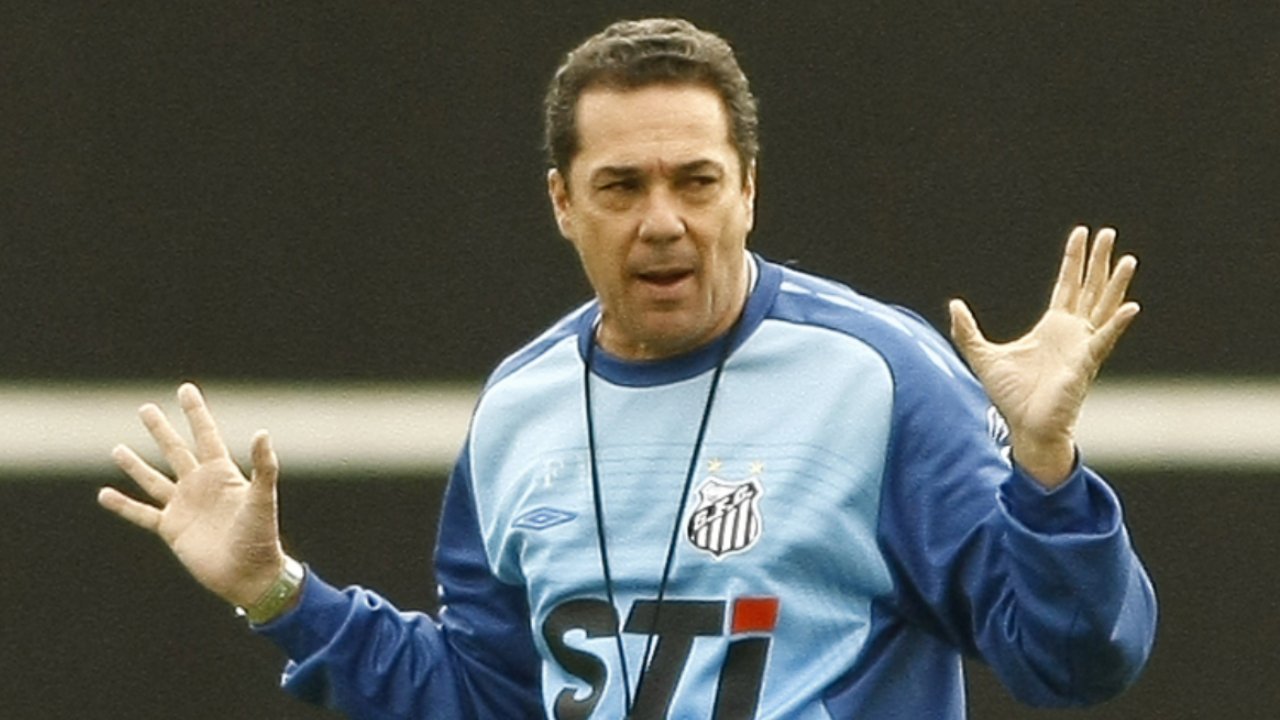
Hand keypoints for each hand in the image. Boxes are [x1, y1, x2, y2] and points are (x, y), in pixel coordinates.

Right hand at [98, 383, 285, 607]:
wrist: (249, 574)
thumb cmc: (261, 536)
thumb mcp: (262, 498)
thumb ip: (262, 467)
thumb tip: (262, 432)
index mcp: (222, 474)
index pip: (206, 435)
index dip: (196, 413)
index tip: (185, 389)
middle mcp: (200, 486)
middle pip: (176, 450)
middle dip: (161, 429)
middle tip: (145, 407)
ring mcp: (184, 507)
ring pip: (154, 479)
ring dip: (136, 464)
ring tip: (117, 448)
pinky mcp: (172, 529)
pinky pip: (142, 513)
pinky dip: (123, 504)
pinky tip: (105, 494)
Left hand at [948, 226, 1139, 487]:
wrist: (1024, 427)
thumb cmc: (1010, 396)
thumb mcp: (982, 355)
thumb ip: (967, 330)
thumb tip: (955, 305)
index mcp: (1053, 327)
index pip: (1066, 285)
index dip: (1073, 260)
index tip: (1081, 234)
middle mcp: (1073, 332)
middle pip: (1089, 287)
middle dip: (1098, 260)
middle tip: (1108, 232)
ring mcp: (1083, 346)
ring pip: (1103, 306)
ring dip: (1115, 283)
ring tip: (1127, 258)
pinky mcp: (1085, 363)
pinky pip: (1104, 339)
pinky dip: (1117, 323)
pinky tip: (1131, 307)